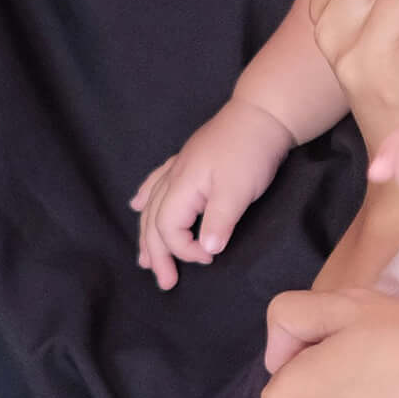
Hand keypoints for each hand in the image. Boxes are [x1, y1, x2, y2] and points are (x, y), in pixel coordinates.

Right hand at [129, 98, 294, 290]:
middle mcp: (174, 177)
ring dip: (146, 232)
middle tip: (165, 282)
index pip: (169, 228)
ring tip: (143, 258)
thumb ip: (220, 221)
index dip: (185, 250)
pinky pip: (156, 182)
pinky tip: (137, 203)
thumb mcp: (239, 190)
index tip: (211, 258)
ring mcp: (179, 167)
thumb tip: (205, 249)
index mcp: (183, 185)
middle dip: (156, 253)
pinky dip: (145, 196)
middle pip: (154, 220)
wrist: (261, 114)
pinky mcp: (188, 160)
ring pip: (152, 204)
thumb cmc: (250, 153)